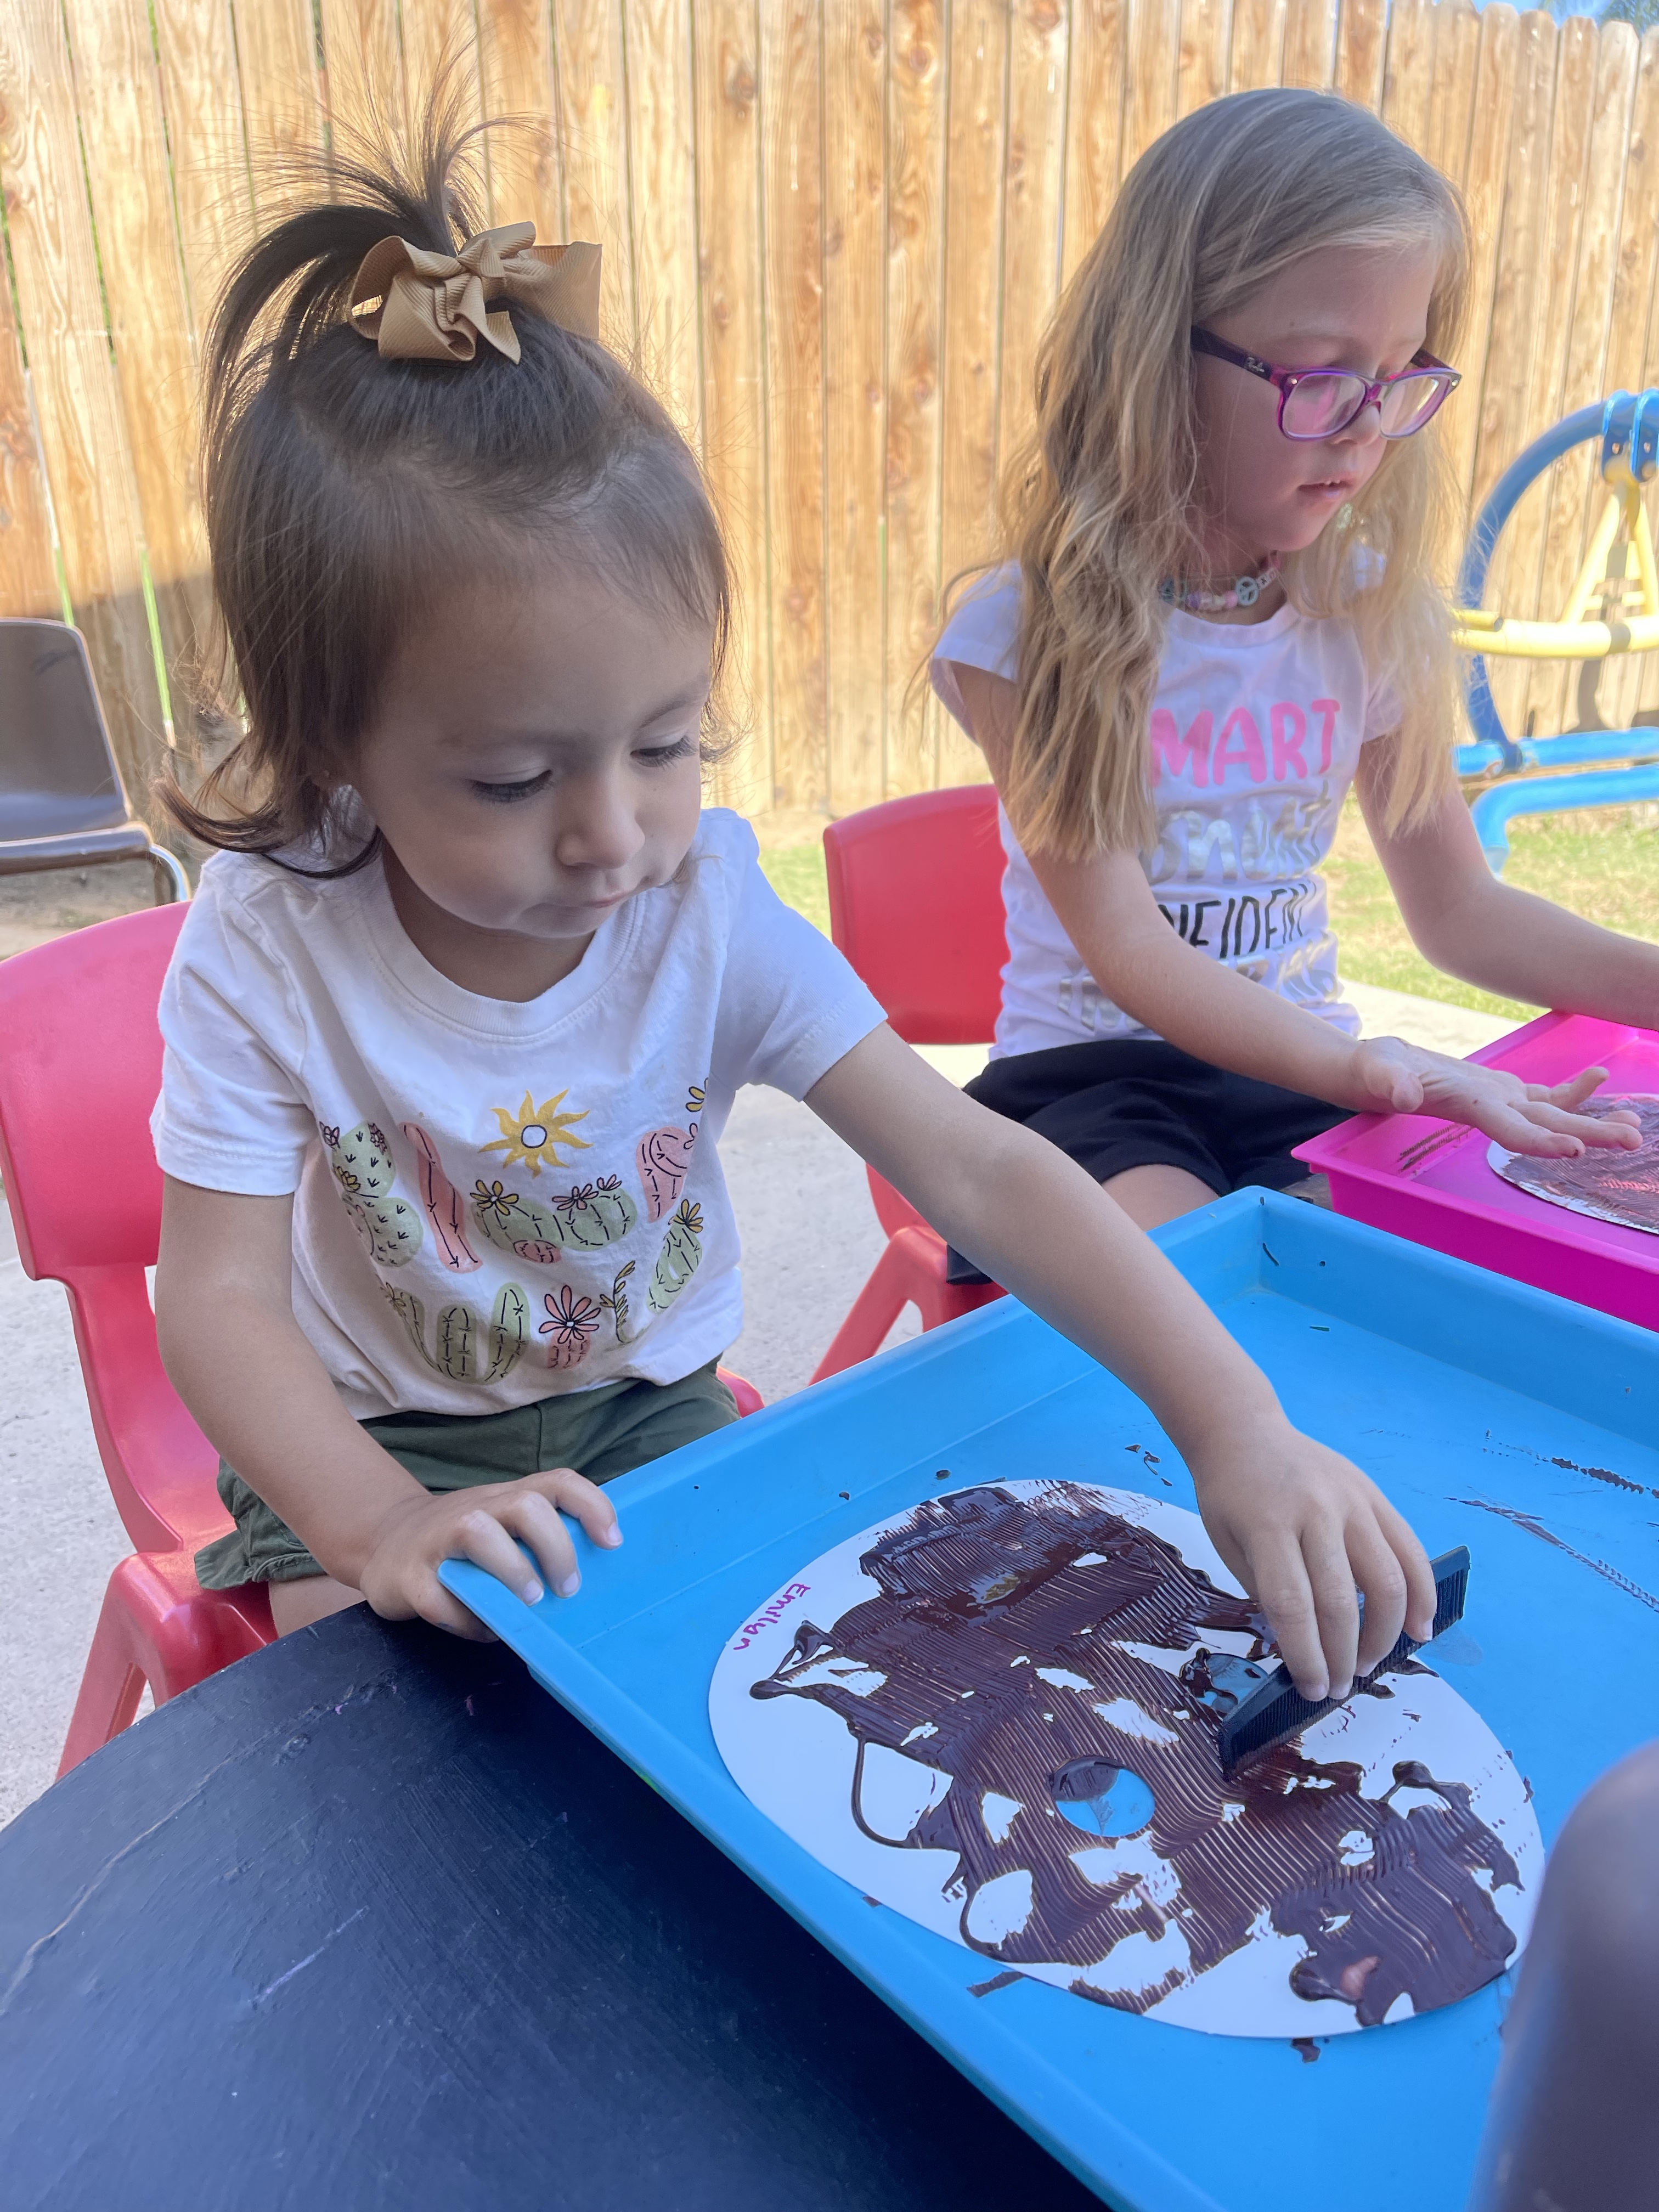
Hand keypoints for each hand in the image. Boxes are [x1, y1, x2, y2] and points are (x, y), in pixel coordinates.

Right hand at [356, 1468, 621, 1640]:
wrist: (385, 1543)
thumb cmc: (462, 1544)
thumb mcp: (502, 1528)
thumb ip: (538, 1542)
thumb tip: (591, 1584)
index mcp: (506, 1498)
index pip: (557, 1482)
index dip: (592, 1505)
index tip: (613, 1542)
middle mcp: (475, 1509)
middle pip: (524, 1504)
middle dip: (555, 1546)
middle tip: (568, 1588)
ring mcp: (437, 1539)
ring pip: (477, 1532)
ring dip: (512, 1570)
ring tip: (529, 1601)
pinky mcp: (408, 1576)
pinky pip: (438, 1596)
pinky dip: (465, 1619)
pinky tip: (483, 1629)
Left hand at [1187, 1422, 1436, 1702]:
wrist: (1244, 1432)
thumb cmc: (1229, 1496)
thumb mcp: (1227, 1545)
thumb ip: (1266, 1592)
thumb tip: (1307, 1648)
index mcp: (1267, 1525)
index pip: (1293, 1605)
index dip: (1307, 1656)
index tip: (1311, 1689)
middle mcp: (1315, 1510)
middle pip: (1341, 1601)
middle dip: (1342, 1657)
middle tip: (1337, 1688)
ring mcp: (1351, 1500)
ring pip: (1387, 1580)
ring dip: (1384, 1635)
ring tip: (1368, 1664)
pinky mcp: (1374, 1495)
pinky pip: (1410, 1550)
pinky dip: (1421, 1595)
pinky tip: (1419, 1629)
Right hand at [1347, 1040, 1641, 1159]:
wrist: (1373, 1072)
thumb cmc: (1372, 1071)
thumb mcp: (1378, 1069)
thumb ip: (1389, 1081)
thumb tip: (1403, 1095)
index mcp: (1469, 1107)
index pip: (1511, 1130)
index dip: (1542, 1143)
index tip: (1577, 1150)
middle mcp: (1493, 1111)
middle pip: (1548, 1128)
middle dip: (1591, 1135)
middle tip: (1632, 1140)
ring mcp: (1501, 1103)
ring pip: (1555, 1116)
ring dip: (1594, 1120)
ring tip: (1632, 1124)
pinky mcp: (1502, 1092)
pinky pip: (1546, 1096)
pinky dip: (1575, 1090)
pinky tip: (1601, 1078)